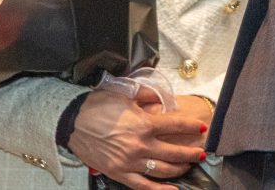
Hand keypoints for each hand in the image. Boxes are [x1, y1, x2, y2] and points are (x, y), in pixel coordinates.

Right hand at [65, 87, 206, 187]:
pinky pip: (143, 186)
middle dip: (192, 153)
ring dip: (179, 169)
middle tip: (201, 153)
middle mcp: (140, 145)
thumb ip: (149, 96)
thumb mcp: (127, 94)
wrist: (72, 122)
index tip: (202, 128)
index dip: (192, 127)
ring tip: (188, 166)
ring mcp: (130, 162)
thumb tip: (164, 100)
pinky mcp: (119, 173)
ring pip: (163, 170)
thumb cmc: (98, 106)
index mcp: (144, 123)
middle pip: (175, 152)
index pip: (177, 125)